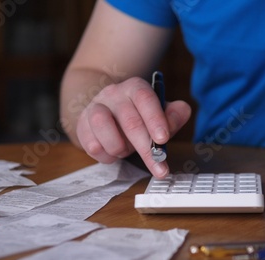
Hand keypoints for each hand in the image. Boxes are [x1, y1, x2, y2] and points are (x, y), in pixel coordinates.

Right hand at [76, 76, 191, 176]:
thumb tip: (182, 112)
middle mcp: (114, 93)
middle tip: (159, 167)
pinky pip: (93, 145)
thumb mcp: (159, 115)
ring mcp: (95, 108)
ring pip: (104, 128)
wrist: (105, 114)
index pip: (145, 98)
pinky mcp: (82, 125)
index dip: (155, 119)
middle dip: (146, 148)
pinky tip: (112, 151)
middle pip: (130, 121)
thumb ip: (173, 114)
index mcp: (136, 88)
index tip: (163, 139)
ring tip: (126, 150)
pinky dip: (107, 155)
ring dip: (120, 148)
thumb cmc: (138, 117)